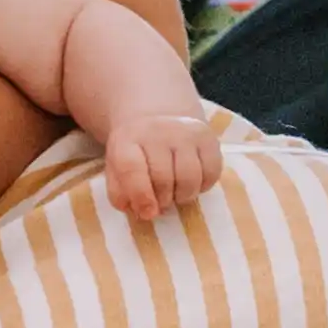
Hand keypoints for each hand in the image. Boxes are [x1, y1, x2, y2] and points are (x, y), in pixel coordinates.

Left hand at [102, 105, 228, 220]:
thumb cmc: (135, 151)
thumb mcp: (116, 167)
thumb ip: (120, 192)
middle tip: (161, 204)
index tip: (147, 213)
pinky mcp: (208, 137)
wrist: (158, 115)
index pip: (131, 168)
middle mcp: (157, 131)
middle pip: (163, 178)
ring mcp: (185, 132)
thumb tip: (138, 210)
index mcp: (127, 138)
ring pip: (189, 178)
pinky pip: (212, 172)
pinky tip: (192, 184)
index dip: (140, 195)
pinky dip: (203, 187)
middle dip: (162, 200)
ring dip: (183, 197)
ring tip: (175, 195)